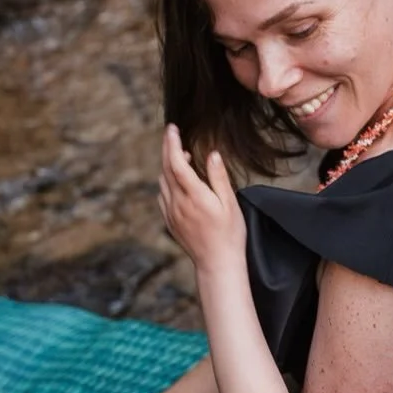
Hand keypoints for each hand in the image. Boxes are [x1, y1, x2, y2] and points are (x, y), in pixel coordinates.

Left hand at [158, 125, 244, 271]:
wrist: (217, 263)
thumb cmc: (229, 234)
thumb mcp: (230, 203)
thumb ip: (219, 177)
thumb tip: (212, 154)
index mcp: (194, 195)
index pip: (177, 162)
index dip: (173, 143)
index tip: (173, 128)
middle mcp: (178, 202)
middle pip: (166, 168)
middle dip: (168, 148)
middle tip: (171, 133)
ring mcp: (171, 213)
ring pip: (163, 181)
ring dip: (169, 165)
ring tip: (182, 156)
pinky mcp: (170, 221)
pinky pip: (163, 195)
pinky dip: (167, 182)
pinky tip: (177, 181)